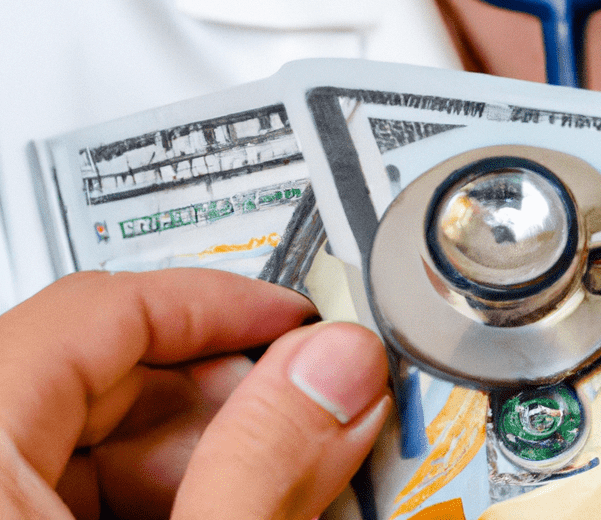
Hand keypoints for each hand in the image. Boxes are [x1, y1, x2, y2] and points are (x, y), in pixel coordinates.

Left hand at [0, 268, 389, 518]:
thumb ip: (260, 470)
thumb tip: (337, 367)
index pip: (100, 308)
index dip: (221, 302)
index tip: (299, 322)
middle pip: (98, 370)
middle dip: (223, 389)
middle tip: (310, 415)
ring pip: (87, 438)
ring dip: (200, 452)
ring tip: (279, 482)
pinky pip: (64, 495)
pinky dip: (155, 500)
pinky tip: (222, 516)